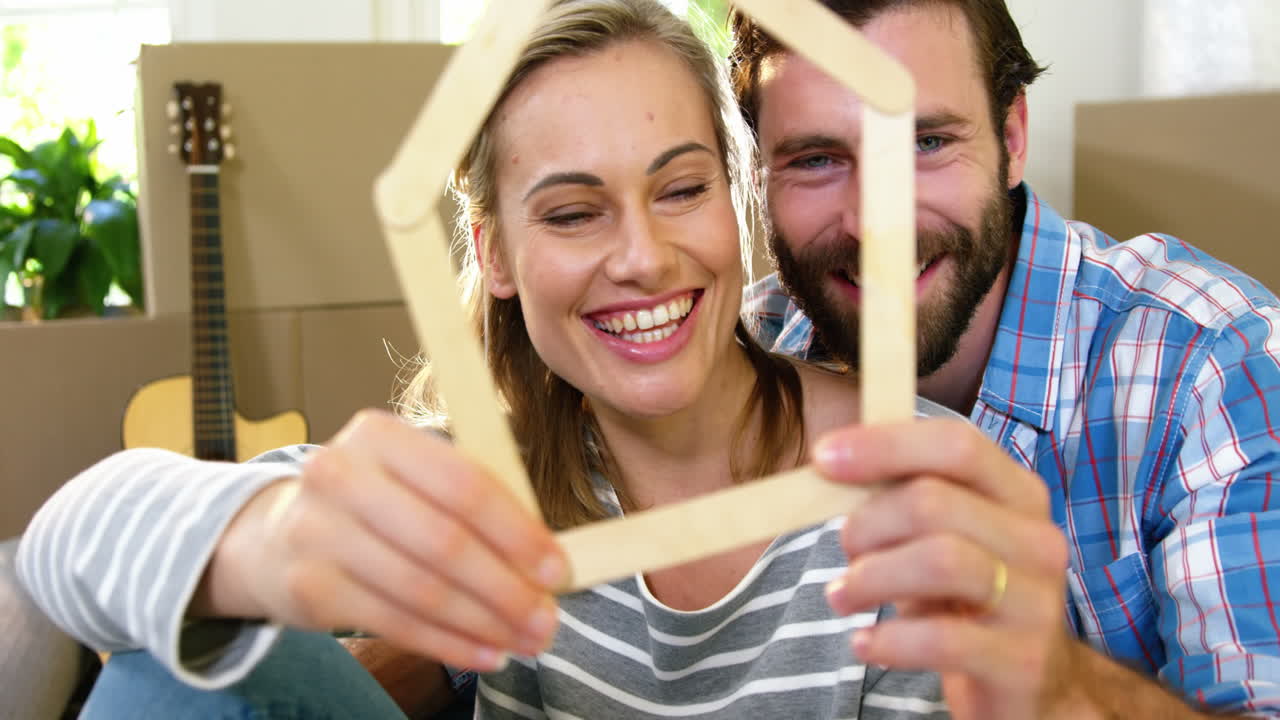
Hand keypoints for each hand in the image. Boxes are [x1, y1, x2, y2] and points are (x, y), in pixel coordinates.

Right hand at [197, 409, 565, 671]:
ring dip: (484, 623)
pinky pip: (394, 623)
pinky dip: (449, 643)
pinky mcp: (308, 588)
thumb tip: (546, 560)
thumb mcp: (413, 479)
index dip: (516, 532)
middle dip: (505, 588)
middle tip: (547, 619)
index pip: (463, 484)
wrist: (279, 534)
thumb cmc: (375, 503)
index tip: (555, 569)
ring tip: (526, 640)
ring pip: (421, 589)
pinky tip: (486, 653)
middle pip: (443, 541)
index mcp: (379, 434)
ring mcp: (316, 531)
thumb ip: (473, 505)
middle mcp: (340, 475)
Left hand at [814, 418, 1079, 719]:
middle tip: (844, 548)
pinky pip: (942, 640)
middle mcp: (1037, 540)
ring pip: (940, 561)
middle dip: (868, 522)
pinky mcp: (1022, 661)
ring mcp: (1035, 602)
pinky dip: (889, 639)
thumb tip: (831, 461)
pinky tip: (865, 644)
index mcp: (1019, 495)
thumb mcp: (942, 538)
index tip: (822, 458)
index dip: (885, 446)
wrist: (1033, 682)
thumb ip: (902, 497)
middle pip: (933, 502)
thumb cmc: (967, 596)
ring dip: (870, 576)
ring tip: (842, 595)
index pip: (957, 446)